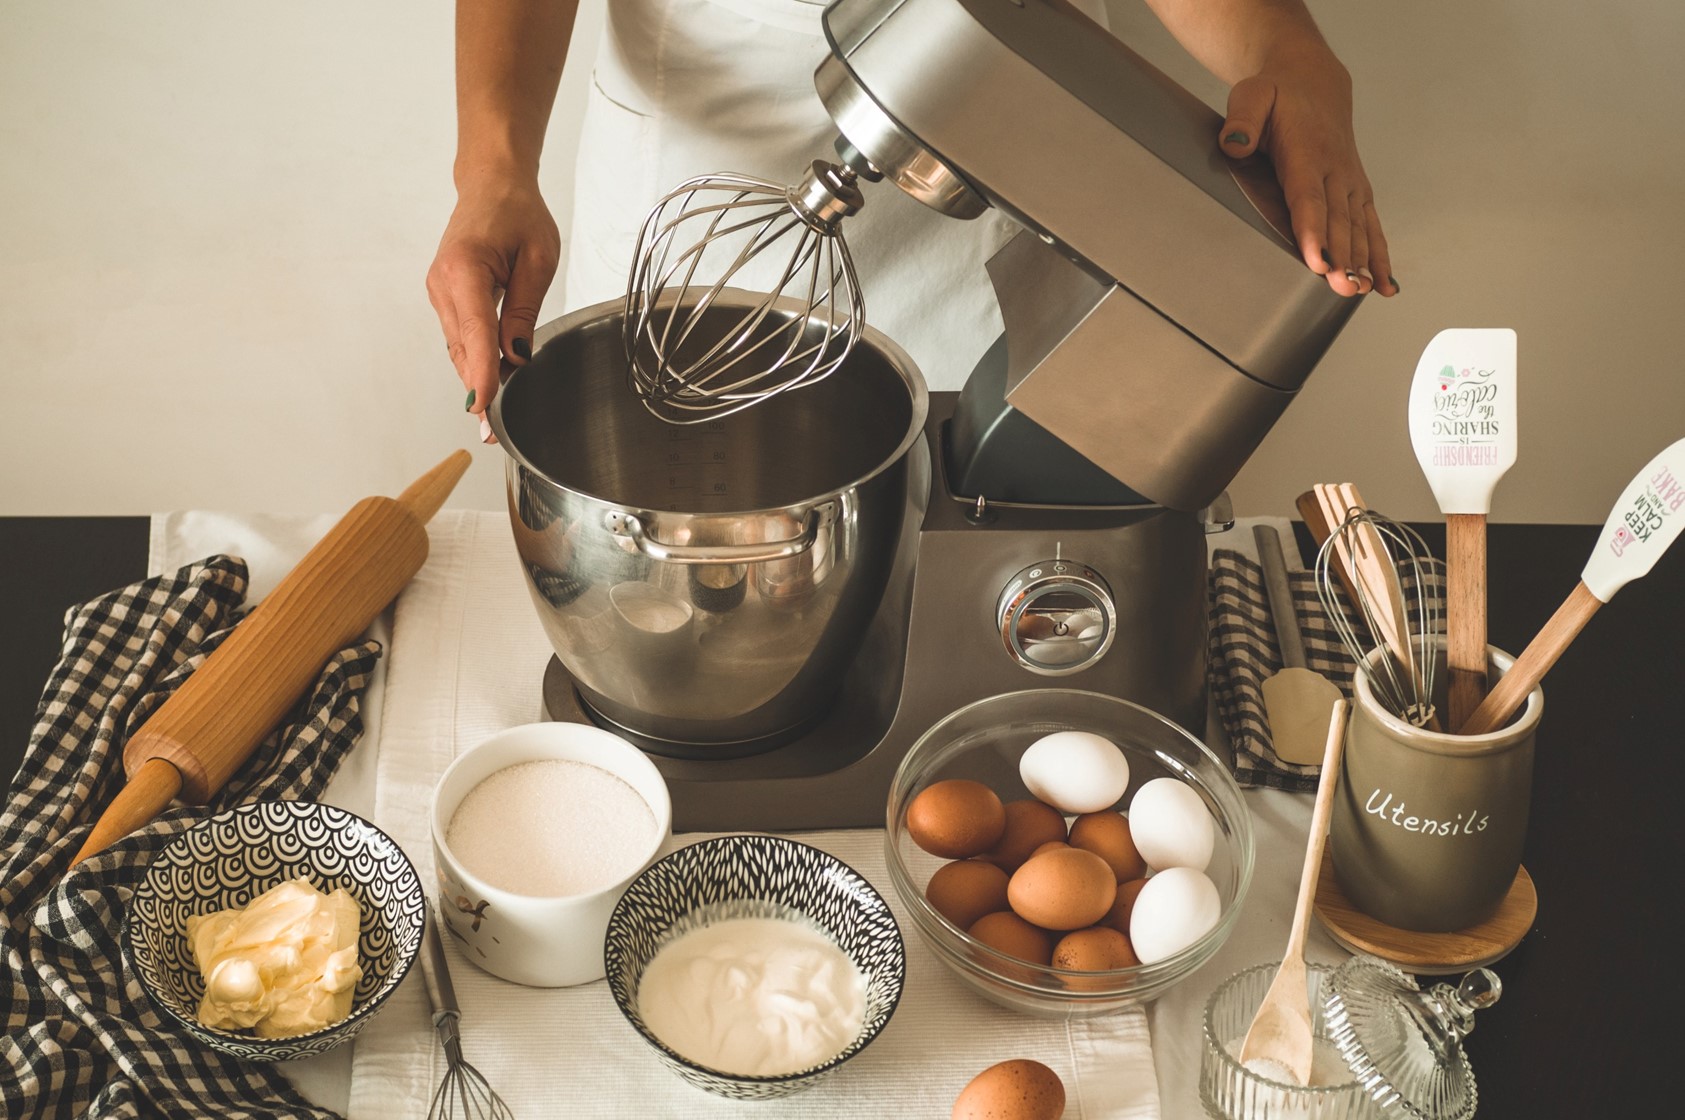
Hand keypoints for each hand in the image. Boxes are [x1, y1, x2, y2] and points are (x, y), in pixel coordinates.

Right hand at [425, 176, 560, 438]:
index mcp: (465, 269)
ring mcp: (439, 292)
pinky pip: (460, 336)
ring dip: (475, 377)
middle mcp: (443, 284)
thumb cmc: (518, 213)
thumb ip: (524, 310)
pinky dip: (473, 358)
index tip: (484, 409)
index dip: (481, 374)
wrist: (492, 185)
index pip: (475, 333)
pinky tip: (490, 380)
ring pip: (459, 347)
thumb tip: (516, 357)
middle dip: (478, 388)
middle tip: (493, 432)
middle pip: (463, 348)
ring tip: (492, 416)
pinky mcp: (444, 297)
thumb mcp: (538, 260)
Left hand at [1218, 43, 1395, 298]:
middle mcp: (1335, 169)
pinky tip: (1384, 285)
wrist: (1313, 82)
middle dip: (1341, 256)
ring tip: (1361, 291)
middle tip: (1342, 287)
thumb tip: (1236, 144)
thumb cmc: (1277, 93)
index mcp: (1307, 151)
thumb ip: (1244, 118)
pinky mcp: (1358, 191)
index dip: (1314, 231)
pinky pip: (1372, 226)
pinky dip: (1380, 255)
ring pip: (1358, 227)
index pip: (1309, 198)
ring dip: (1362, 261)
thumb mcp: (1252, 94)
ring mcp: (1350, 182)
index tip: (1318, 260)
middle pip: (1338, 221)